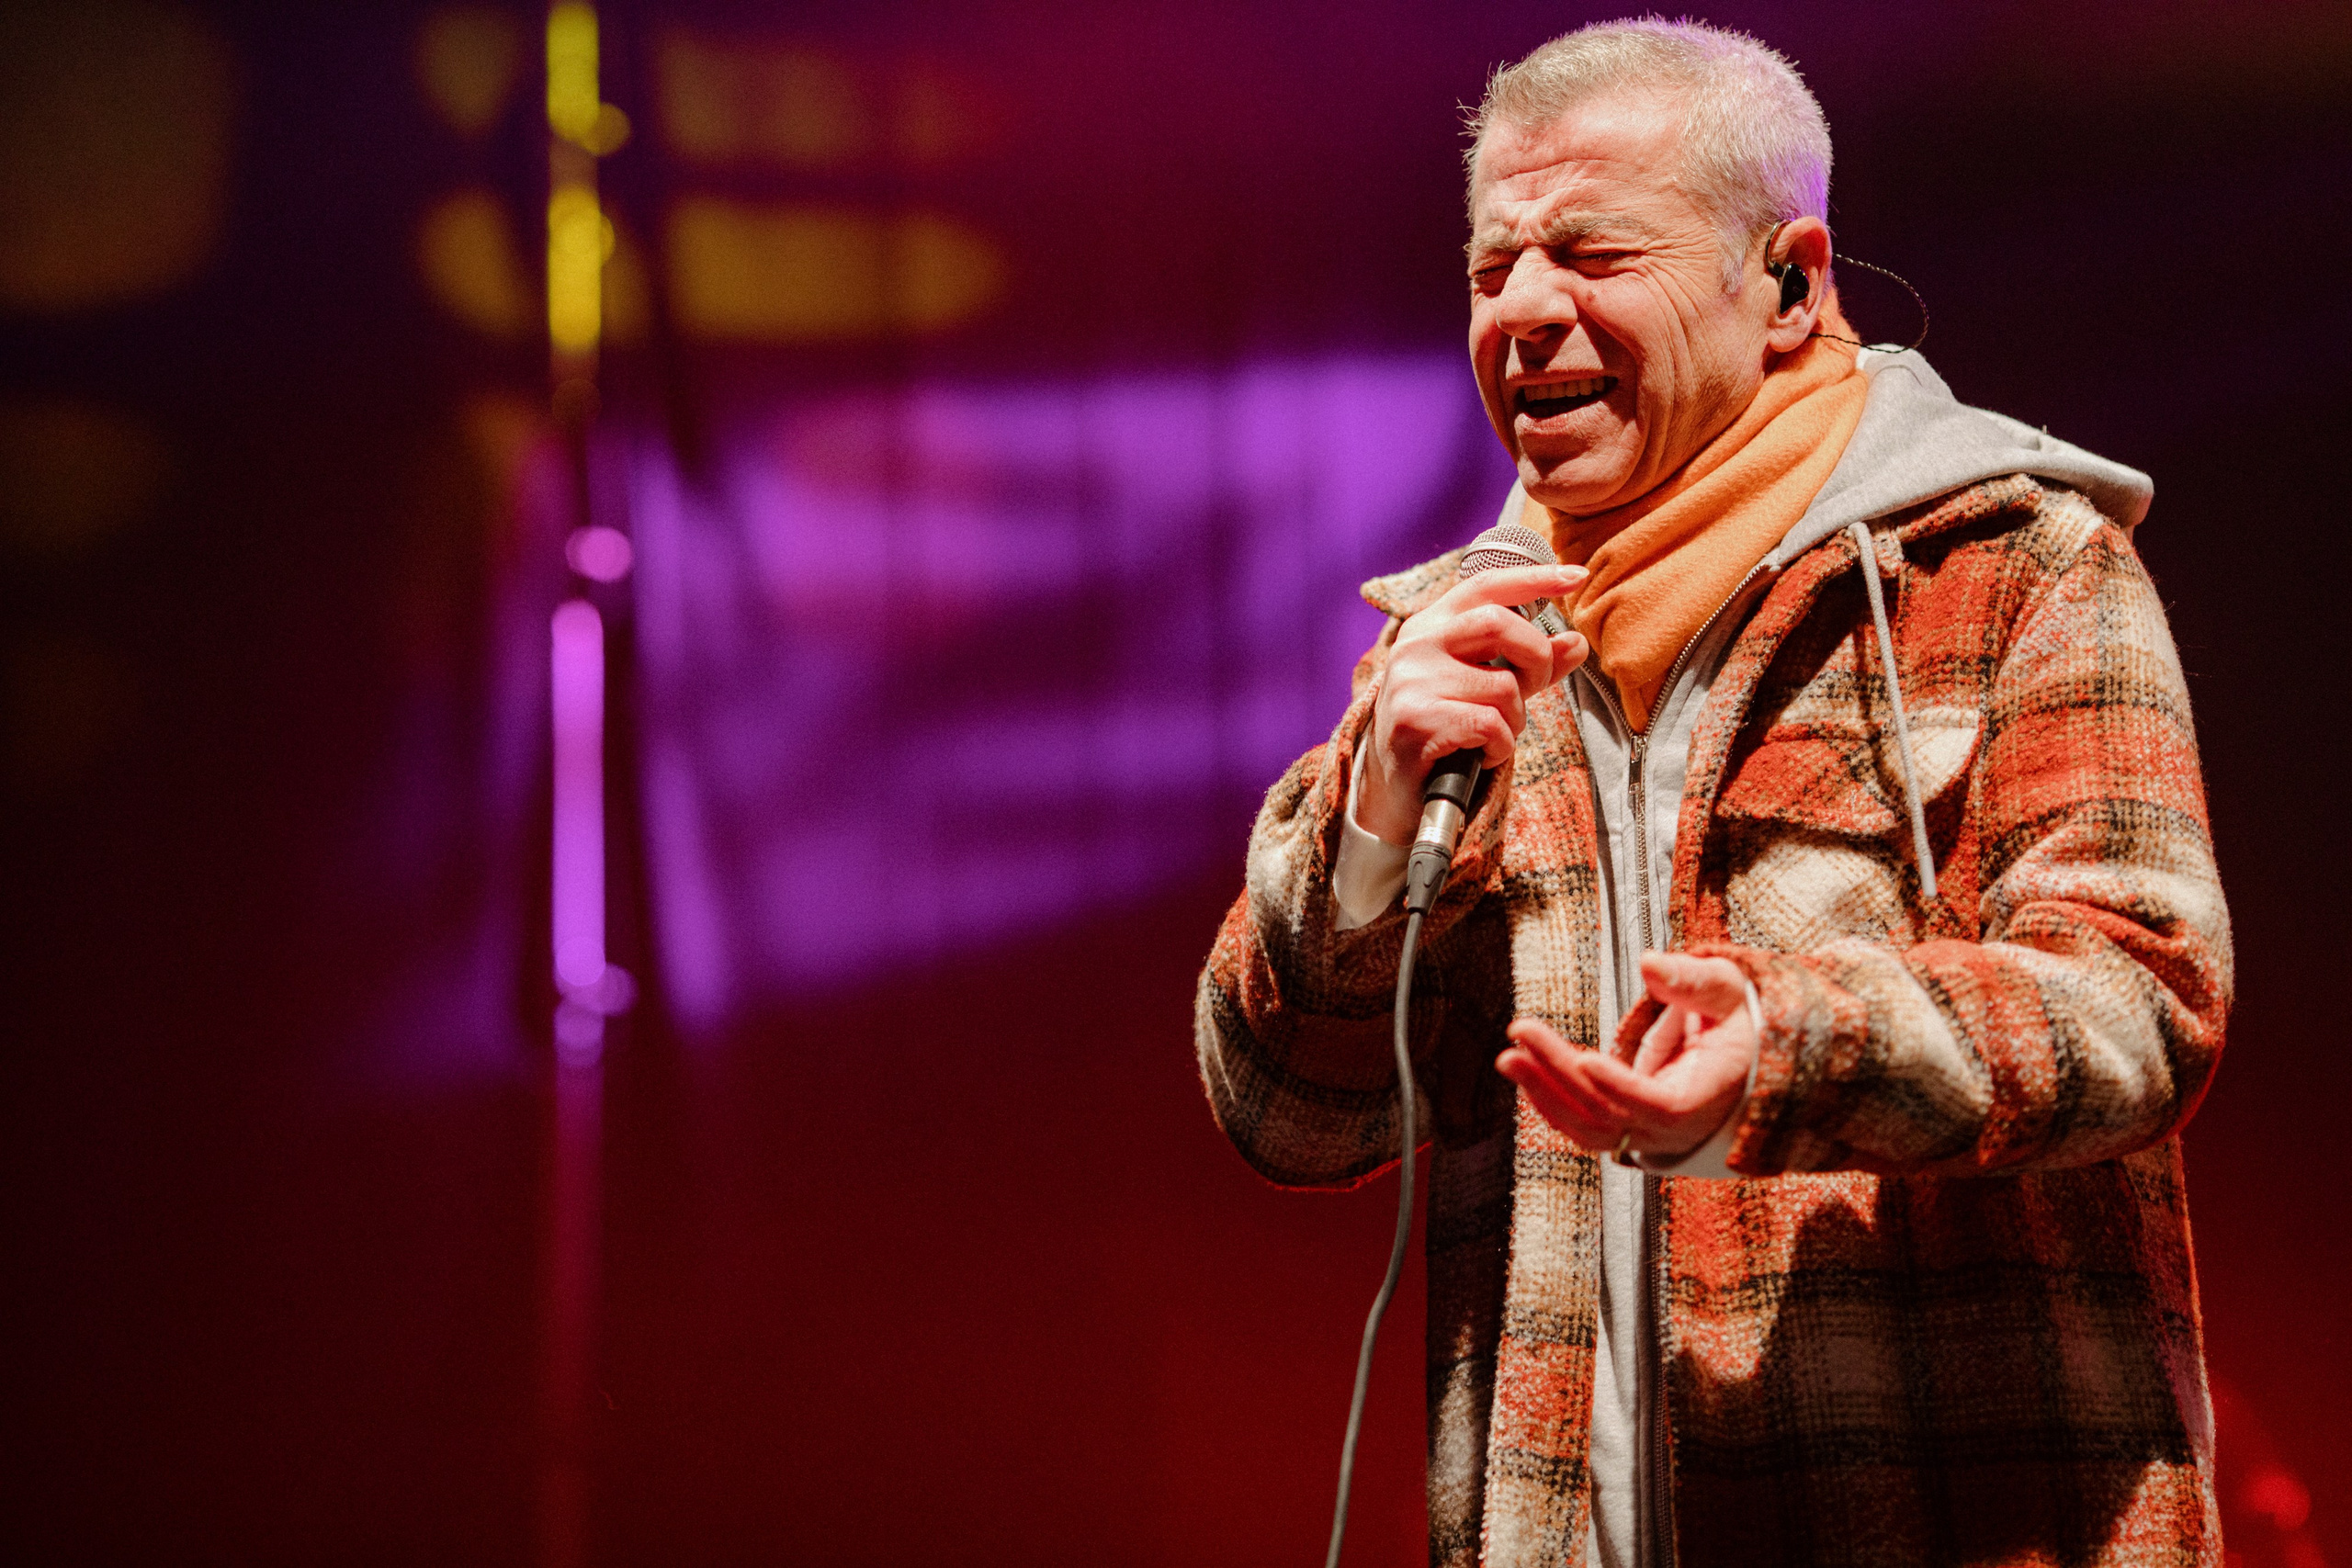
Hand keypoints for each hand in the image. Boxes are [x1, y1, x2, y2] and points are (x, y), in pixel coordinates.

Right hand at [1358, 564, 1588, 845]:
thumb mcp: (1487, 687)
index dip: (1534, 578)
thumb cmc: (1443, 727)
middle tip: (1532, 687)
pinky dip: (1500, 747)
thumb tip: (1576, 642)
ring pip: (1503, 686)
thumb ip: (1528, 663)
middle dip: (1536, 659)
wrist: (1392, 786)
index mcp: (1432, 624)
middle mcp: (1417, 643)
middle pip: (1501, 624)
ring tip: (1490, 734)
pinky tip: (1481, 754)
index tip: (1575, 576)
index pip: (1486, 585)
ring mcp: (1412, 680)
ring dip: (1514, 720)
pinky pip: (1491, 725)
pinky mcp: (1416, 720)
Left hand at [1494, 953, 1755, 1158]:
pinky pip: (1584, 1128)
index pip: (1662, 1106)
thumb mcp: (1729, 993)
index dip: (1622, 1087)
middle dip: (1560, 1073)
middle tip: (1521, 1032)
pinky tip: (1525, 1073)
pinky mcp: (1626, 1129)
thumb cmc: (1737, 1023)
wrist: (1743, 1063)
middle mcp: (1675, 1127)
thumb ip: (1693, 981)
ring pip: (1590, 1128)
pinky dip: (1552, 1104)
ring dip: (1545, 1093)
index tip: (1585, 1059)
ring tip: (1509, 1057)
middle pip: (1610, 1112)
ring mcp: (1648, 1135)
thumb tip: (1650, 963)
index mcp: (1707, 1096)